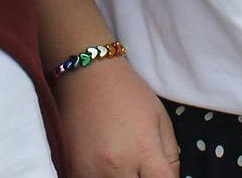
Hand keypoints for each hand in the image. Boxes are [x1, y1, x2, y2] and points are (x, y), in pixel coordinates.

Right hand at [57, 61, 180, 177]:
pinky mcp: (71, 170)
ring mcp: (91, 171)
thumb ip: (171, 157)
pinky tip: (105, 168)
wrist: (86, 74)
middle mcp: (116, 166)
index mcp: (143, 151)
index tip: (160, 174)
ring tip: (123, 165)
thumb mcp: (160, 118)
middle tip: (141, 168)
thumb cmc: (128, 93)